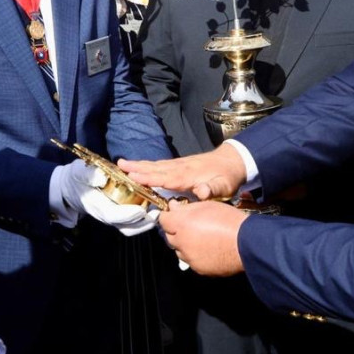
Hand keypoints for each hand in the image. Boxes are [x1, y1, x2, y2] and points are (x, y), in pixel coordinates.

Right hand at [57, 159, 158, 235]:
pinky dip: (145, 219)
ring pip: (132, 227)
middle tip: (158, 213)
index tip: (141, 210)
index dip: (129, 214)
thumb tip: (101, 179)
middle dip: (143, 222)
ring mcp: (113, 217)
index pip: (114, 215)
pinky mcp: (119, 216)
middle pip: (127, 226)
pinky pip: (133, 223)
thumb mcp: (80, 173)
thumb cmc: (78, 178)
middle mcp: (106, 215)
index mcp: (97, 205)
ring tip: (160, 213)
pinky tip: (155, 209)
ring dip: (147, 222)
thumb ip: (89, 176)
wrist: (72, 186)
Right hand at [120, 143, 246, 200]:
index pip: (165, 177)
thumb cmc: (228, 177)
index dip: (150, 178)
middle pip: (156, 169)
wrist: (233, 161)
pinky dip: (148, 165)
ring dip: (139, 165)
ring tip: (123, 163)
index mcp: (188, 176)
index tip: (134, 176)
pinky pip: (160, 165)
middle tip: (120, 166)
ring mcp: (180, 165)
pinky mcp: (180, 165)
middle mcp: (181, 168)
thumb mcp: (224, 187)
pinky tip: (141, 166)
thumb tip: (201, 192)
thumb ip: (212, 190)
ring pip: (156, 165)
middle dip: (138, 168)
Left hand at [160, 200, 248, 275]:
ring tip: (201, 237)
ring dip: (184, 244)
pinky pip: (191, 260)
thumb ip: (186, 207)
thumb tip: (173, 207)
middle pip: (169, 236)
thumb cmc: (229, 221)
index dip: (168, 215)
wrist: (246, 243)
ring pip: (179, 250)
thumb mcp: (207, 205)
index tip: (174, 213)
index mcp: (182, 224)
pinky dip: (195, 255)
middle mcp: (182, 242)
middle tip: (189, 224)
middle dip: (176, 230)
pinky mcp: (198, 268)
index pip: (163, 219)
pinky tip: (207, 248)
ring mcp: (189, 257)